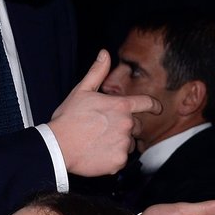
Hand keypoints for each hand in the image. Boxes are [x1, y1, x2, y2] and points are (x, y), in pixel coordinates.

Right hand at [48, 51, 161, 176]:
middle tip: (103, 130)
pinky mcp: (119, 161)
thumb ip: (97, 72)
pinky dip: (112, 158)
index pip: (146, 103)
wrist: (57, 147)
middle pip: (136, 127)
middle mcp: (127, 124)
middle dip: (125, 127)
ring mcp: (124, 143)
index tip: (157, 108)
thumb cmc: (69, 118)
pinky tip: (97, 153)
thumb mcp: (82, 91)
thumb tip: (104, 53)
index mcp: (120, 106)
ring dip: (119, 143)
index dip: (153, 106)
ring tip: (98, 141)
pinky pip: (121, 159)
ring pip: (129, 144)